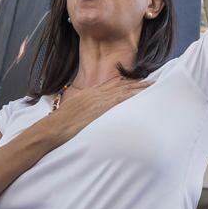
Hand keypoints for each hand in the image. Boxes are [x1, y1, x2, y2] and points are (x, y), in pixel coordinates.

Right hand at [34, 78, 150, 147]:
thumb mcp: (73, 112)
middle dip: (138, 82)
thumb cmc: (60, 125)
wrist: (52, 128)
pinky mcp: (100, 108)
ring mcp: (99, 100)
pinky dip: (133, 95)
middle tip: (153, 80)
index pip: (113, 85)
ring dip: (140, 87)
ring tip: (154, 84)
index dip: (128, 82)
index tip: (140, 80)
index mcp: (90, 94)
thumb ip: (85, 111)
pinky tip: (143, 94)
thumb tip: (91, 114)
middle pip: (122, 84)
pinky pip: (120, 99)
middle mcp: (96, 93)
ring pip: (124, 89)